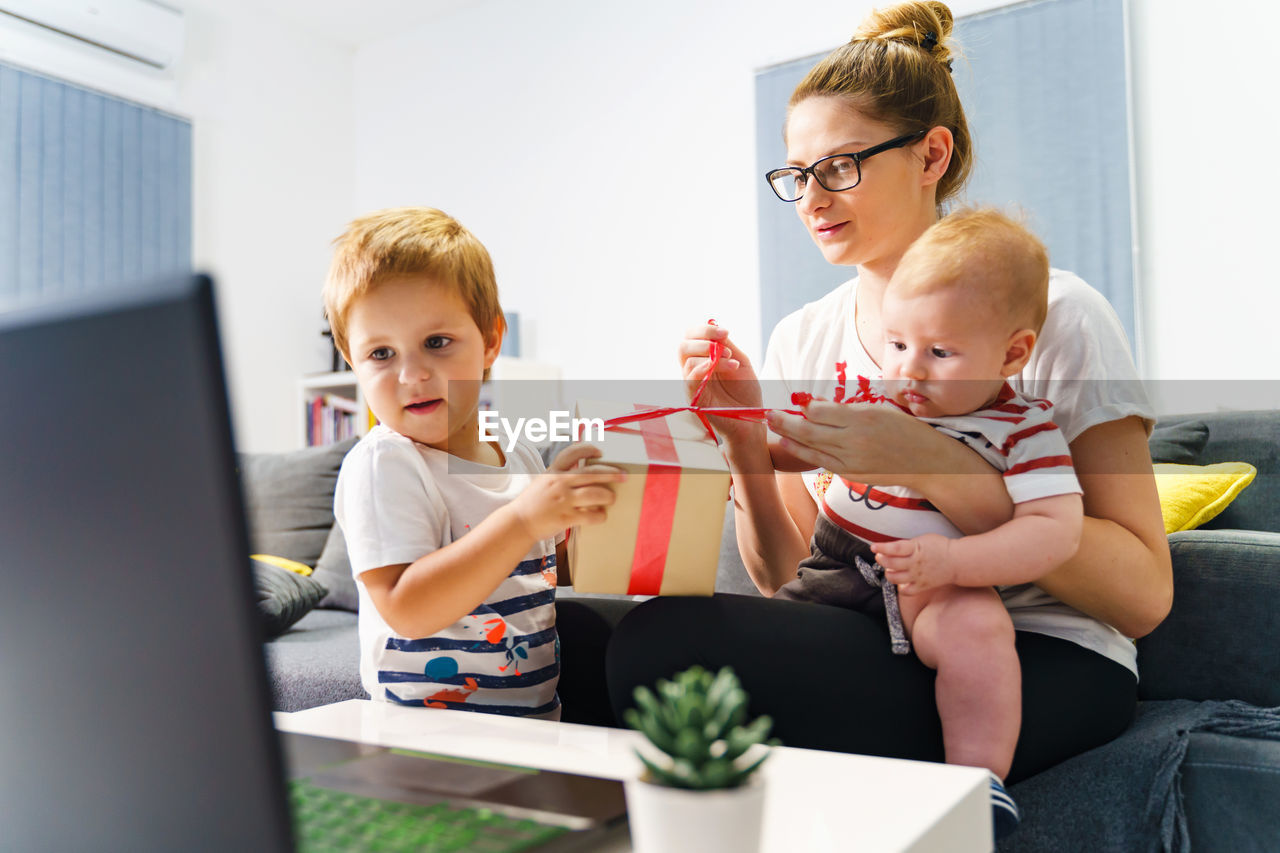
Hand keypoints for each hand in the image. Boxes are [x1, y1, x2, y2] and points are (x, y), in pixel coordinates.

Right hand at [508, 444, 625, 540]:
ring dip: (608, 496)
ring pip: (595, 494)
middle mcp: (559, 483)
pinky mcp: (566, 517)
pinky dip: (600, 515)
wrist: (519, 522)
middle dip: (612, 473)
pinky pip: (591, 515)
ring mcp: (563, 500)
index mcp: (553, 471)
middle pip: (592, 473)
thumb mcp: (543, 482)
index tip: (599, 452)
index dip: (588, 449)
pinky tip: (601, 515)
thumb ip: (561, 476)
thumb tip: (583, 473)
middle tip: (623, 475)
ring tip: (611, 498)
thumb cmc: (533, 503)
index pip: (572, 453)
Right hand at [677, 322, 762, 444]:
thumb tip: (714, 325)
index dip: (704, 330)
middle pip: (683, 345)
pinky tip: (724, 365)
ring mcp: (692, 385)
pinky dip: (705, 366)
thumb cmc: (746, 393)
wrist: (752, 421)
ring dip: (711, 353)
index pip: (691, 338)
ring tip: (731, 362)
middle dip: (703, 336)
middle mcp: (694, 371)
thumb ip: (726, 346)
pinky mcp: (694, 399)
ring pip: (687, 358)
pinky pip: (690, 378)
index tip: (725, 332)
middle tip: (724, 340)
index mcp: (703, 360)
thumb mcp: (740, 362)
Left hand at [766, 399, 938, 484]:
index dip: (804, 405)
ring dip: (789, 437)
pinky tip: (791, 445)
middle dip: (785, 421)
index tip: (793, 400)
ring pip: (811, 448)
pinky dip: (804, 452)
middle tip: (768, 414)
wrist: (926, 462)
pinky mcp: (850, 474)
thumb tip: (814, 405)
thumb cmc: (905, 430)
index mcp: (863, 417)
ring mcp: (851, 460)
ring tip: (773, 428)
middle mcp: (854, 440)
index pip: (821, 410)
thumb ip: (845, 409)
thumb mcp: (879, 409)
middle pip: (809, 430)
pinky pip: (821, 461)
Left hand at [873, 534, 956, 594]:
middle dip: (881, 559)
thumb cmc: (939, 547)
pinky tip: (900, 581)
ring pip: (895, 578)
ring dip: (888, 573)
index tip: (873, 547)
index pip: (895, 548)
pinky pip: (906, 591)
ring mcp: (918, 576)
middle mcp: (915, 563)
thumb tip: (889, 548)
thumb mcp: (922, 539)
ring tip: (889, 569)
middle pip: (892, 563)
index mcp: (916, 548)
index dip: (882, 548)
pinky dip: (900, 587)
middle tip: (879, 556)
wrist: (957, 561)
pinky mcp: (922, 586)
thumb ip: (907, 544)